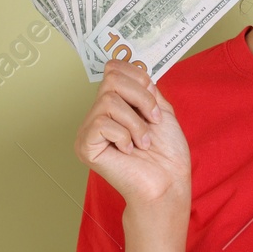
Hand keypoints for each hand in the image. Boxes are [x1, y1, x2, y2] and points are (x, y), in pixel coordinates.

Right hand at [74, 61, 190, 212]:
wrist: (168, 182)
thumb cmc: (167, 153)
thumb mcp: (161, 110)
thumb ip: (145, 89)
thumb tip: (133, 69)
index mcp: (114, 106)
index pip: (113, 69)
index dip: (137, 77)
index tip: (154, 102)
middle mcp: (97, 115)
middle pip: (111, 78)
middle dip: (141, 98)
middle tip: (153, 122)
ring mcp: (88, 131)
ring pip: (108, 100)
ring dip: (136, 122)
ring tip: (143, 142)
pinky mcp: (85, 146)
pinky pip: (102, 123)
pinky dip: (124, 135)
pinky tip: (128, 151)